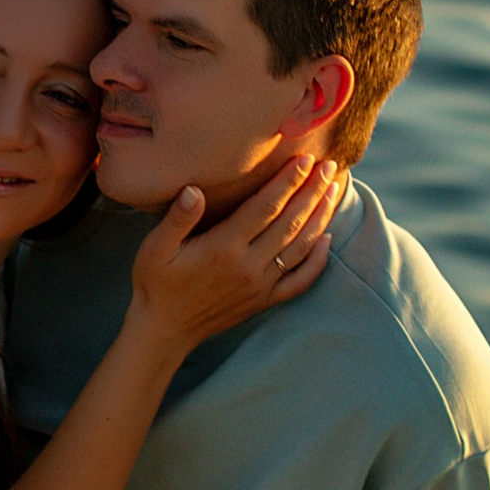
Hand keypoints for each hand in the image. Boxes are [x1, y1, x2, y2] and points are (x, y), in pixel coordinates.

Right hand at [126, 157, 348, 354]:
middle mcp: (248, 265)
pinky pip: (300, 280)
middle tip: (329, 167)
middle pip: (290, 222)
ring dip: (320, 216)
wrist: (165, 329)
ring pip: (301, 246)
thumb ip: (177, 218)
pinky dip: (318, 259)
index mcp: (224, 247)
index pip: (265, 207)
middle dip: (312, 191)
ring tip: (335, 190)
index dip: (287, 182)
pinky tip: (328, 239)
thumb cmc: (157, 283)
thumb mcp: (155, 247)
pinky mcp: (265, 300)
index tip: (305, 160)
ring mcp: (261, 285)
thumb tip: (194, 189)